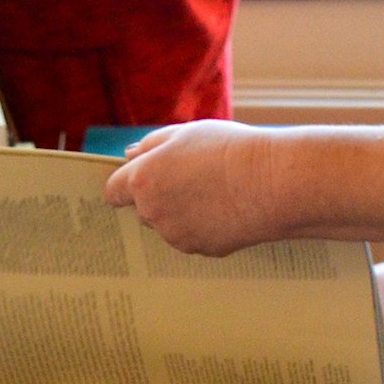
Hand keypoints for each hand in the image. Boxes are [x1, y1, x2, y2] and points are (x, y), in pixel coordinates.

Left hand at [106, 120, 289, 256]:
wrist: (270, 181)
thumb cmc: (228, 150)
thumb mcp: (185, 133)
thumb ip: (151, 145)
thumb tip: (129, 155)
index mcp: (143, 180)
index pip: (113, 192)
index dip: (123, 188)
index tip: (133, 185)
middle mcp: (153, 213)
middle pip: (144, 210)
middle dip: (159, 198)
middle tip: (191, 180)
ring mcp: (176, 235)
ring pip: (171, 226)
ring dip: (183, 214)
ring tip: (216, 192)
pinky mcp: (200, 250)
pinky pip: (196, 238)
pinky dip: (206, 227)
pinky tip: (228, 209)